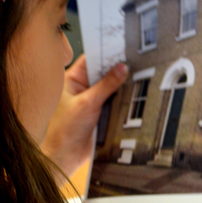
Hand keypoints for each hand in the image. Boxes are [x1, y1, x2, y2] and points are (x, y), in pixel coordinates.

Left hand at [41, 54, 128, 178]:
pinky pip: (112, 100)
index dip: (105, 52)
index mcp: (70, 80)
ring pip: (108, 86)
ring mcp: (89, 100)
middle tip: (133, 59)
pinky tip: (132, 91)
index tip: (121, 46)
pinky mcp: (98, 112)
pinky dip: (120, 96)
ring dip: (119, 83)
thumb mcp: (88, 103)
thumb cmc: (65, 131)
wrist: (65, 156)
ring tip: (137, 72)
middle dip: (115, 68)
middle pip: (101, 72)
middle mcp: (80, 88)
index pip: (90, 59)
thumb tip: (122, 68)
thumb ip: (106, 85)